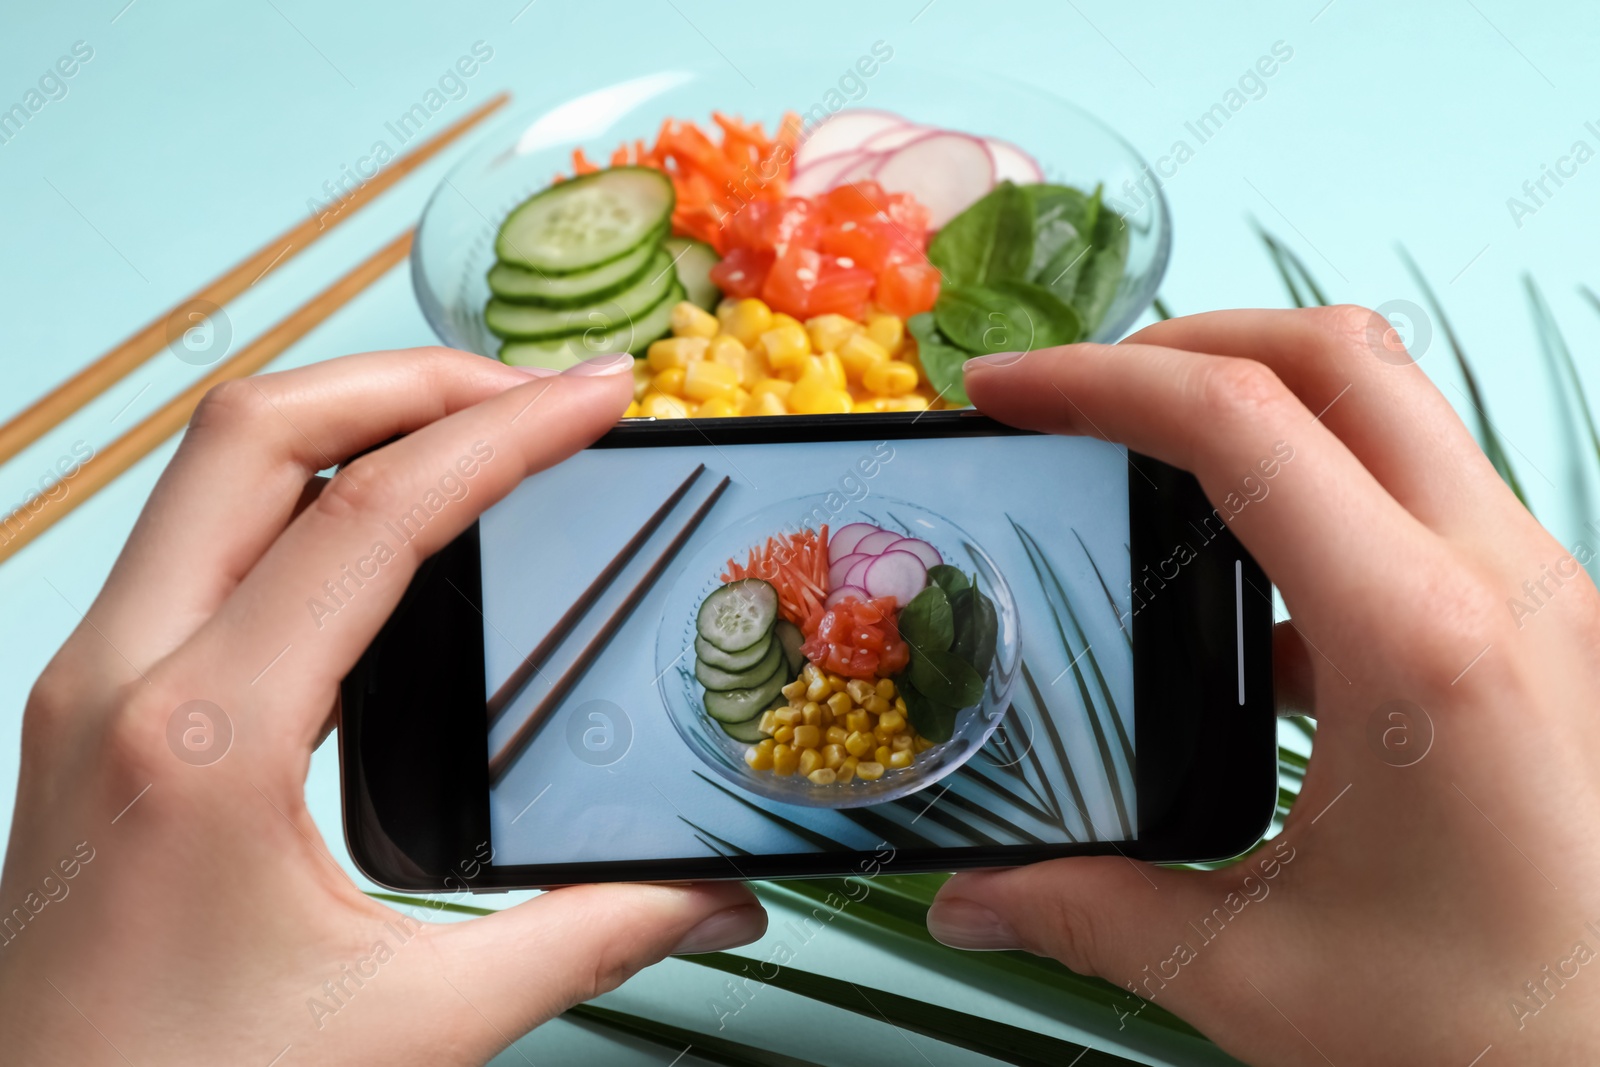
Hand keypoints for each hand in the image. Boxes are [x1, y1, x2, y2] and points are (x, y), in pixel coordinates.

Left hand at [0, 349, 765, 1064]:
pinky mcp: (94, 712)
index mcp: (206, 738)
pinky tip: (390, 534)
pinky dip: (303, 496)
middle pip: (255, 431)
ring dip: (351, 423)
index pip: (372, 516)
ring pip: (212, 472)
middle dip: (411, 378)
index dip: (505, 432)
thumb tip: (717, 898)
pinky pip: (199, 543)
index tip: (600, 398)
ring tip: (479, 432)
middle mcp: (124, 679)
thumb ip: (589, 939)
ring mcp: (91, 686)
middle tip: (538, 391)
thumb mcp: (417, 1024)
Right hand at [928, 307, 1599, 1064]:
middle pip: (1336, 355)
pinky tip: (1244, 595)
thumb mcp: (1257, 976)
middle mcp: (1502, 581)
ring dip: (1258, 402)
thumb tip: (965, 894)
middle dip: (1182, 344)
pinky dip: (1316, 488)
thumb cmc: (1494, 1035)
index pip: (1241, 421)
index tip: (1002, 389)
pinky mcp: (1545, 624)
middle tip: (1072, 398)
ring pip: (1392, 407)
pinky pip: (1420, 495)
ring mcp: (1540, 593)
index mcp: (1421, 640)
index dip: (1097, 379)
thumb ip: (1087, 910)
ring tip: (1141, 461)